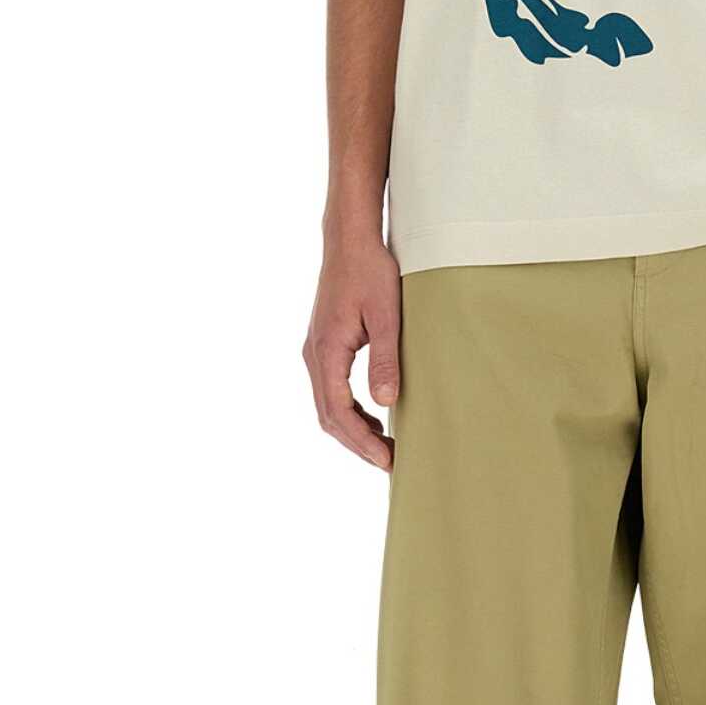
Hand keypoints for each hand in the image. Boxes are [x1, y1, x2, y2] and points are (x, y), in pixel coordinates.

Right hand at [303, 234, 402, 469]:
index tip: (387, 460)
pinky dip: (350, 411)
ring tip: (384, 446)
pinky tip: (373, 416)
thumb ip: (384, 359)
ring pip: (328, 405)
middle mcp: (314, 355)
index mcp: (326, 352)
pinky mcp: (324, 345)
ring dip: (353, 430)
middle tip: (390, 462)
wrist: (350, 242)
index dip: (362, 442)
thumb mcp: (386, 316)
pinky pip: (331, 390)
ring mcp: (316, 351)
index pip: (338, 413)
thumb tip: (385, 402)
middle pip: (329, 416)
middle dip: (357, 444)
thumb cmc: (370, 272)